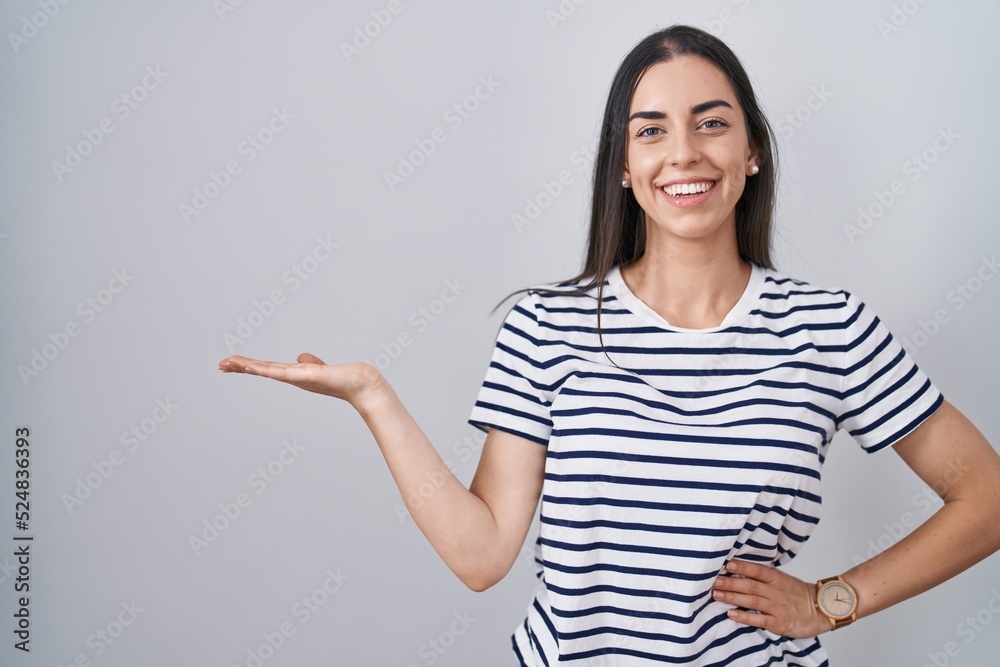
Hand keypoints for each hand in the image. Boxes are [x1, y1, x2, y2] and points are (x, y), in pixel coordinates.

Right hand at [218, 353, 384, 407]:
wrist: (360, 384)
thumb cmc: (343, 378)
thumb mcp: (320, 367)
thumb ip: (310, 362)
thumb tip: (301, 357)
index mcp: (294, 374)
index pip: (267, 368)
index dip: (249, 365)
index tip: (231, 363)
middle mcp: (293, 377)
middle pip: (261, 370)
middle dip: (241, 367)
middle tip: (220, 364)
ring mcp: (297, 378)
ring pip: (266, 371)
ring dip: (247, 366)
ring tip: (228, 363)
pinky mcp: (304, 376)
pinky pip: (280, 372)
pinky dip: (265, 368)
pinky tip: (252, 366)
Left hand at [712, 559, 831, 637]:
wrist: (820, 610)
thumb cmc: (797, 593)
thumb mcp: (782, 579)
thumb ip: (764, 576)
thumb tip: (738, 568)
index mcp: (777, 578)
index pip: (758, 570)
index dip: (743, 567)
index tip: (727, 564)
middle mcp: (776, 591)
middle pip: (750, 585)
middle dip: (730, 583)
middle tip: (714, 581)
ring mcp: (778, 607)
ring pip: (752, 601)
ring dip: (733, 598)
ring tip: (717, 595)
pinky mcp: (779, 623)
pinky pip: (759, 620)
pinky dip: (744, 617)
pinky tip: (731, 614)